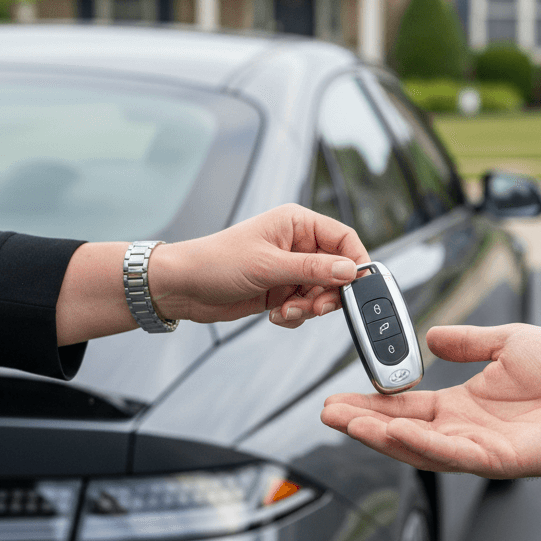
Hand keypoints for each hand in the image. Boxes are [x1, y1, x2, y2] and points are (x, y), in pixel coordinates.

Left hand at [153, 204, 368, 327]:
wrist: (182, 287)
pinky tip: (275, 316)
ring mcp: (289, 270)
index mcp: (297, 224)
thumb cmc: (215, 262)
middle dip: (329, 294)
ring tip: (286, 312)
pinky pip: (305, 307)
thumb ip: (313, 269)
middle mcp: (297, 245)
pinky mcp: (281, 292)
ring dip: (309, 309)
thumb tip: (350, 271)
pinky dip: (296, 316)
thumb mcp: (268, 265)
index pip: (344, 238)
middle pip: (337, 271)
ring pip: (322, 293)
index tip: (358, 287)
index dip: (356, 262)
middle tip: (315, 307)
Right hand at [322, 322, 540, 477]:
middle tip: (328, 415)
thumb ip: (466, 341)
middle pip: (403, 432)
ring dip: (382, 437)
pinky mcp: (503, 460)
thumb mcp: (505, 342)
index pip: (406, 409)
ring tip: (349, 424)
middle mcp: (467, 431)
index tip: (340, 398)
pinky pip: (456, 455)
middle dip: (364, 425)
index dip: (372, 405)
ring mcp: (483, 449)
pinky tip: (396, 434)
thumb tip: (430, 336)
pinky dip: (424, 445)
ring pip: (421, 448)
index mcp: (464, 406)